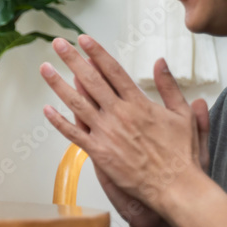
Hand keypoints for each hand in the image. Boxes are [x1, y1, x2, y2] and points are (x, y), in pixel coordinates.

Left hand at [39, 35, 208, 217]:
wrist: (175, 187)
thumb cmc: (181, 155)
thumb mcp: (183, 115)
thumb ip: (169, 86)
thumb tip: (160, 62)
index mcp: (139, 103)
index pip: (113, 71)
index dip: (97, 53)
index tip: (84, 40)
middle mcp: (119, 114)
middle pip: (91, 81)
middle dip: (72, 60)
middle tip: (58, 44)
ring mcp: (106, 133)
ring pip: (77, 103)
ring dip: (59, 85)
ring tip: (45, 68)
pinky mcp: (99, 152)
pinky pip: (74, 134)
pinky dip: (59, 122)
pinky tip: (47, 110)